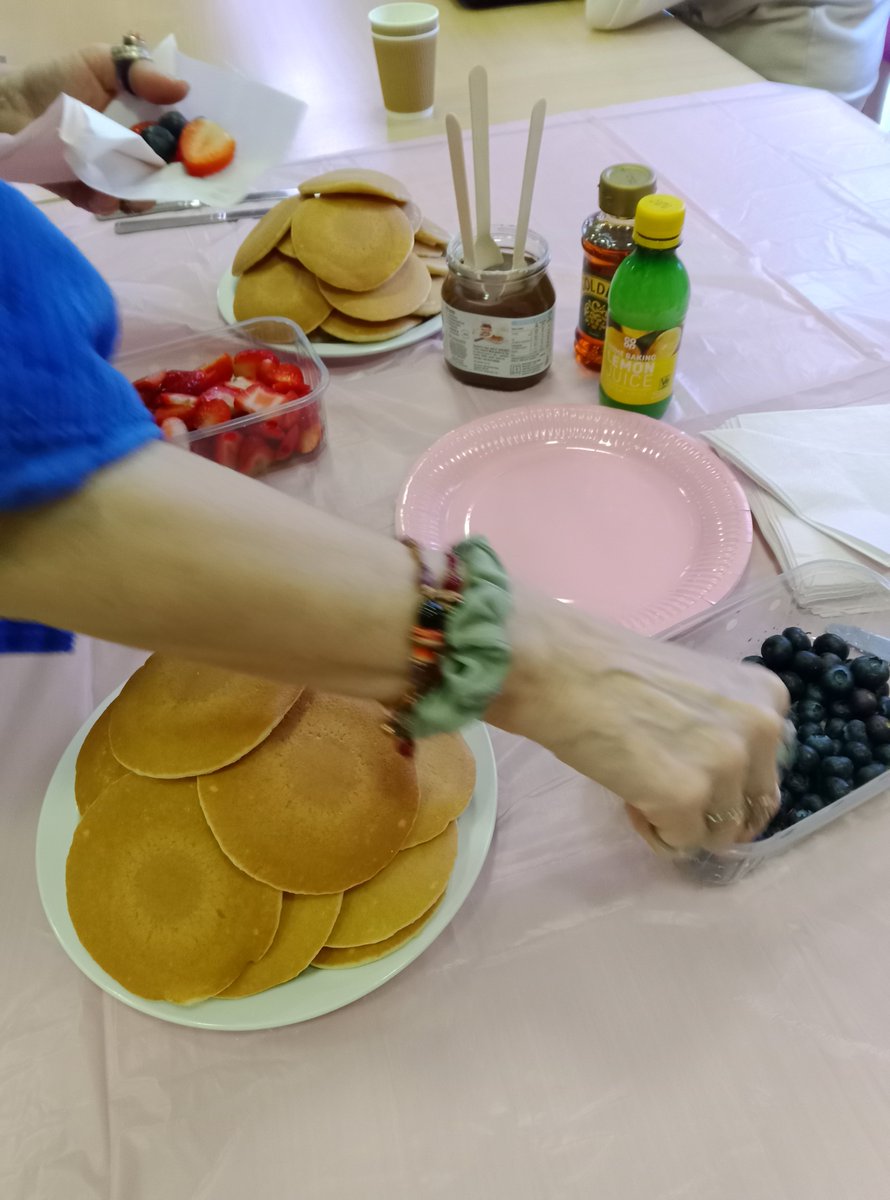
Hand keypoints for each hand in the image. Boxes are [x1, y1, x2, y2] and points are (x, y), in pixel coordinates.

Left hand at [8, 44, 188, 212]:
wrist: (11, 108)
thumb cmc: (57, 80)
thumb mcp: (100, 62)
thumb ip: (142, 74)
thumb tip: (183, 89)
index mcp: (145, 120)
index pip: (181, 136)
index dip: (195, 144)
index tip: (203, 148)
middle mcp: (134, 150)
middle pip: (168, 173)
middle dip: (172, 178)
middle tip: (165, 172)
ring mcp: (114, 175)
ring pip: (142, 195)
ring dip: (139, 195)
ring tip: (126, 186)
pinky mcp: (90, 194)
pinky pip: (108, 205)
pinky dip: (106, 202)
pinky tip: (99, 192)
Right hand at [495, 595, 788, 853]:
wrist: (558, 666)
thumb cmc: (611, 667)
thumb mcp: (695, 688)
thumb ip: (722, 725)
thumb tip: (724, 780)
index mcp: (767, 697)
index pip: (766, 769)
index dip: (725, 779)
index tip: (682, 762)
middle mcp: (761, 730)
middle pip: (751, 808)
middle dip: (709, 810)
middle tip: (661, 786)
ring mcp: (726, 766)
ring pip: (719, 833)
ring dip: (681, 822)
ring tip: (640, 788)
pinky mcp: (686, 799)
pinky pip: (681, 843)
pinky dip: (655, 831)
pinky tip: (628, 798)